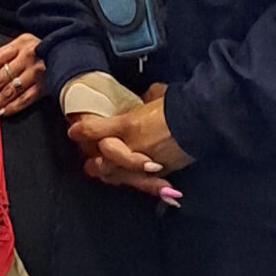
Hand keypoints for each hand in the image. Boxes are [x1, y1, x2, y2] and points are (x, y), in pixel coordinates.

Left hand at [0, 32, 45, 116]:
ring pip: (10, 90)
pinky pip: (25, 99)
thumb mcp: (25, 42)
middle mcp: (28, 56)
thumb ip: (7, 53)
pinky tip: (3, 112)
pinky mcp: (45, 86)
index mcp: (20, 43)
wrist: (70, 50)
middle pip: (0, 76)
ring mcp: (37, 72)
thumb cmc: (43, 48)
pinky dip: (12, 107)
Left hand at [68, 83, 189, 198]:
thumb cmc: (180, 103)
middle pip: (101, 160)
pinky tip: (128, 179)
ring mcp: (144, 163)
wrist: (202, 119)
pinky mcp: (160, 172)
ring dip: (109, 174)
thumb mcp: (157, 94)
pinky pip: (140, 181)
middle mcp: (131, 146)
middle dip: (93, 161)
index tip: (74, 131)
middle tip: (89, 161)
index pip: (93, 130)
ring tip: (104, 173)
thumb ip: (146, 100)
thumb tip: (147, 100)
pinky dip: (132, 180)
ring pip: (117, 175)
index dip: (80, 131)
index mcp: (127, 124)